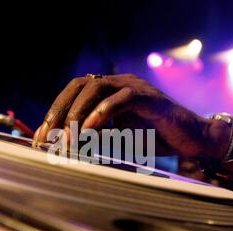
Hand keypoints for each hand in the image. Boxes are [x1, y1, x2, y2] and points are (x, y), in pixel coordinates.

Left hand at [33, 74, 229, 159]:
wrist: (192, 140)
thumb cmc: (155, 139)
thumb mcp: (117, 139)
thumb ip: (95, 137)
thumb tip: (67, 144)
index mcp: (110, 92)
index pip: (74, 94)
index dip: (55, 113)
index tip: (40, 137)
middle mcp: (119, 83)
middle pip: (79, 86)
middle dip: (59, 111)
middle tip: (47, 136)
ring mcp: (134, 87)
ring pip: (96, 88)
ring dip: (77, 113)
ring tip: (67, 137)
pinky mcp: (148, 97)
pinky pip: (120, 99)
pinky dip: (102, 113)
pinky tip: (90, 131)